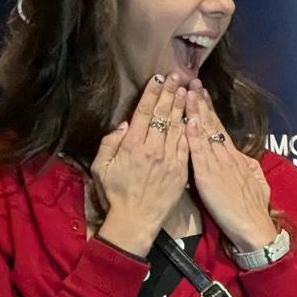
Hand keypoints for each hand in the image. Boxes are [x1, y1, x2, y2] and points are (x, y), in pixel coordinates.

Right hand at [92, 74, 189, 256]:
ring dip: (184, 107)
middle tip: (178, 76)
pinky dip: (191, 130)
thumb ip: (110, 143)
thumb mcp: (101, 167)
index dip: (152, 93)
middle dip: (170, 93)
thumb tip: (124, 124)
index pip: (144, 112)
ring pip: (178, 127)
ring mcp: (169, 160)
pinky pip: (187, 146)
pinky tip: (195, 117)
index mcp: (132, 145)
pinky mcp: (181, 172)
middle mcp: (153, 149)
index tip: (158, 78)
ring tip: (189, 90)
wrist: (136, 220)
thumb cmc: (115, 194)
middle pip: (163, 115)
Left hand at [186, 83, 277, 252]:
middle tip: (192, 82)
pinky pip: (198, 151)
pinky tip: (188, 119)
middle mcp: (227, 157)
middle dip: (201, 102)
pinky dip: (193, 134)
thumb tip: (246, 160)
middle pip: (211, 125)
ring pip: (204, 132)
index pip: (220, 130)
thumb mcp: (258, 185)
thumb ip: (249, 169)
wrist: (255, 229)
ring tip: (186, 91)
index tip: (202, 94)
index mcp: (237, 159)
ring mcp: (218, 165)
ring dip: (194, 110)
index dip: (210, 111)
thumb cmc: (255, 212)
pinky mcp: (208, 176)